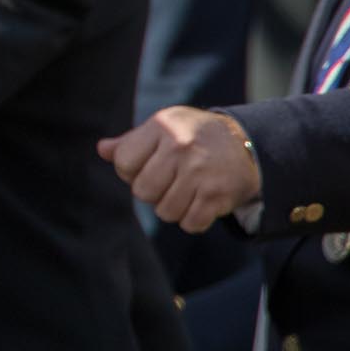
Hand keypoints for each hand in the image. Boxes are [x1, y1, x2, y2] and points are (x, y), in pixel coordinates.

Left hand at [98, 107, 260, 233]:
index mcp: (162, 126)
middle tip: (170, 181)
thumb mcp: (164, 127)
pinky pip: (190, 224)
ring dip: (173, 207)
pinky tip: (201, 201)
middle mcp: (180, 147)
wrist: (247, 145)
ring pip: (164, 211)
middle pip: (142, 191)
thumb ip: (131, 141)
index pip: (123, 162)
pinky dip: (193, 219)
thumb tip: (102, 149)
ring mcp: (200, 172)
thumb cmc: (194, 137)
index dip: (130, 171)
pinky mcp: (217, 195)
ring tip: (186, 189)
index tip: (148, 166)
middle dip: (152, 192)